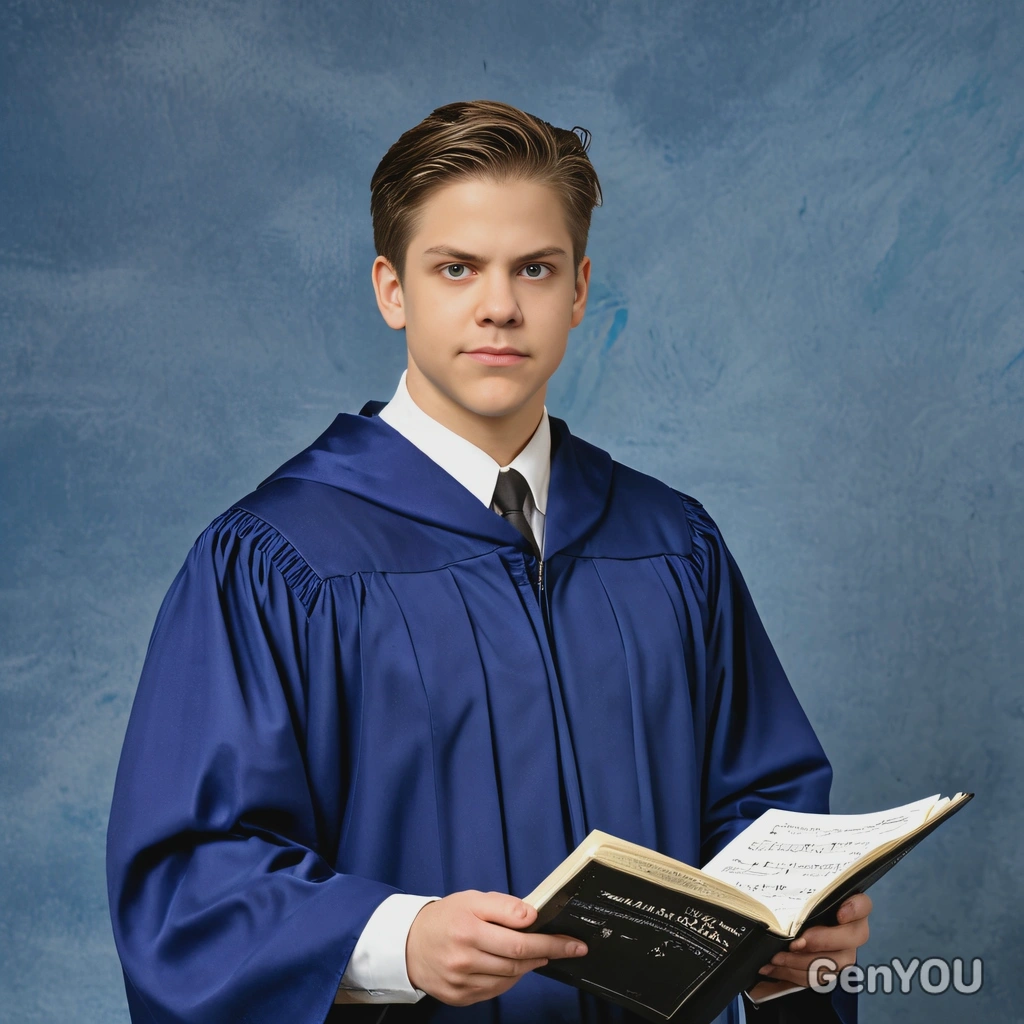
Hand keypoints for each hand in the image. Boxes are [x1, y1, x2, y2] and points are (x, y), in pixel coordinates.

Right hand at [405, 889, 587, 1006]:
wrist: (409, 944)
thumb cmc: (446, 917)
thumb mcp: (472, 899)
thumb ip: (503, 906)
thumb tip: (532, 916)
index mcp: (468, 929)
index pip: (519, 940)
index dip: (550, 942)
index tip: (572, 942)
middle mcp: (464, 958)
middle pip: (517, 962)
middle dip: (547, 953)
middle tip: (568, 948)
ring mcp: (461, 982)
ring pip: (509, 979)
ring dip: (529, 966)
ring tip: (537, 952)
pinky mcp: (459, 997)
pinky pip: (495, 991)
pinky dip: (509, 979)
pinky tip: (512, 966)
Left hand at [753, 893, 871, 991]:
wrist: (781, 928)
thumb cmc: (788, 904)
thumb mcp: (792, 896)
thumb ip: (796, 896)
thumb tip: (785, 893)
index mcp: (846, 904)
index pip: (863, 904)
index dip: (855, 909)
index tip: (839, 914)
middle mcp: (850, 929)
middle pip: (853, 938)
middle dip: (822, 942)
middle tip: (795, 943)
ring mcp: (843, 952)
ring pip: (836, 963)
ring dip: (802, 963)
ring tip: (776, 958)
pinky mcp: (829, 970)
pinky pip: (819, 977)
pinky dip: (794, 974)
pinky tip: (773, 968)